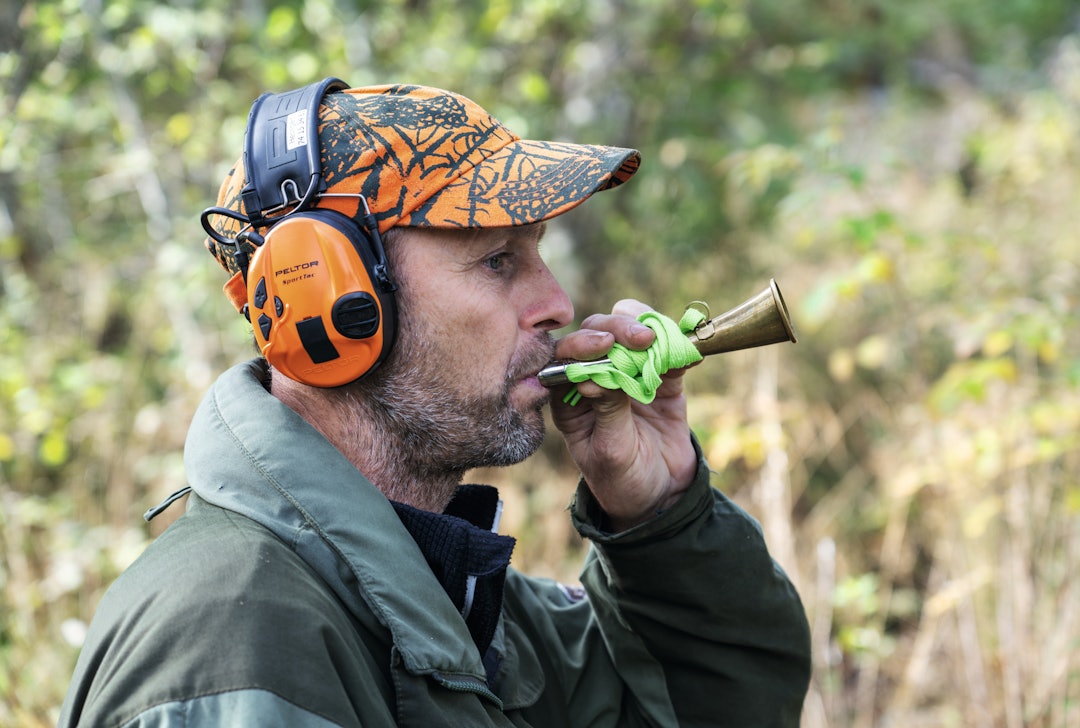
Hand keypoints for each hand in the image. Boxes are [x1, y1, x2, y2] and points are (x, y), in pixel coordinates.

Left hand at [549, 299, 696, 531]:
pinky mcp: (662, 379)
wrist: (661, 497)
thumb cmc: (621, 480)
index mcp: (569, 398)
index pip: (566, 357)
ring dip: (646, 328)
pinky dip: (676, 345)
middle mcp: (595, 378)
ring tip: (659, 340)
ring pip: (631, 334)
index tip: (604, 344)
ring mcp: (629, 374)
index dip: (582, 344)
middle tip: (641, 338)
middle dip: (617, 329)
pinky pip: (667, 352)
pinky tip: (686, 350)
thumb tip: (597, 375)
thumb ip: (607, 411)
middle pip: (598, 334)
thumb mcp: (611, 451)